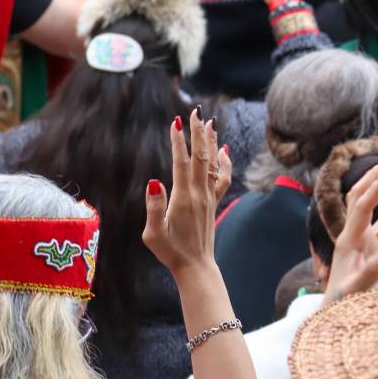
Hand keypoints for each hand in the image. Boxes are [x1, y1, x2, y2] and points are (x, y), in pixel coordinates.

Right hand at [144, 110, 231, 273]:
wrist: (196, 265)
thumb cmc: (170, 251)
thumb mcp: (153, 233)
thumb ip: (153, 207)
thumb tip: (153, 181)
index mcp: (182, 198)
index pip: (180, 163)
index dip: (178, 141)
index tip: (175, 122)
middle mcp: (199, 193)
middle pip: (200, 157)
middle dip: (197, 133)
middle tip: (195, 112)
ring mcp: (208, 197)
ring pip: (212, 164)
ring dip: (210, 142)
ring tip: (209, 123)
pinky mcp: (214, 202)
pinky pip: (222, 177)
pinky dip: (224, 162)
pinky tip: (224, 151)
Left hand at [323, 158, 377, 303]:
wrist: (335, 314)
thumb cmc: (344, 304)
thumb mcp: (358, 289)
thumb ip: (373, 271)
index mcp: (349, 240)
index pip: (362, 206)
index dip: (377, 188)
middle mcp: (353, 234)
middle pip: (360, 195)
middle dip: (376, 176)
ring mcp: (361, 240)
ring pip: (370, 205)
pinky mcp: (370, 248)